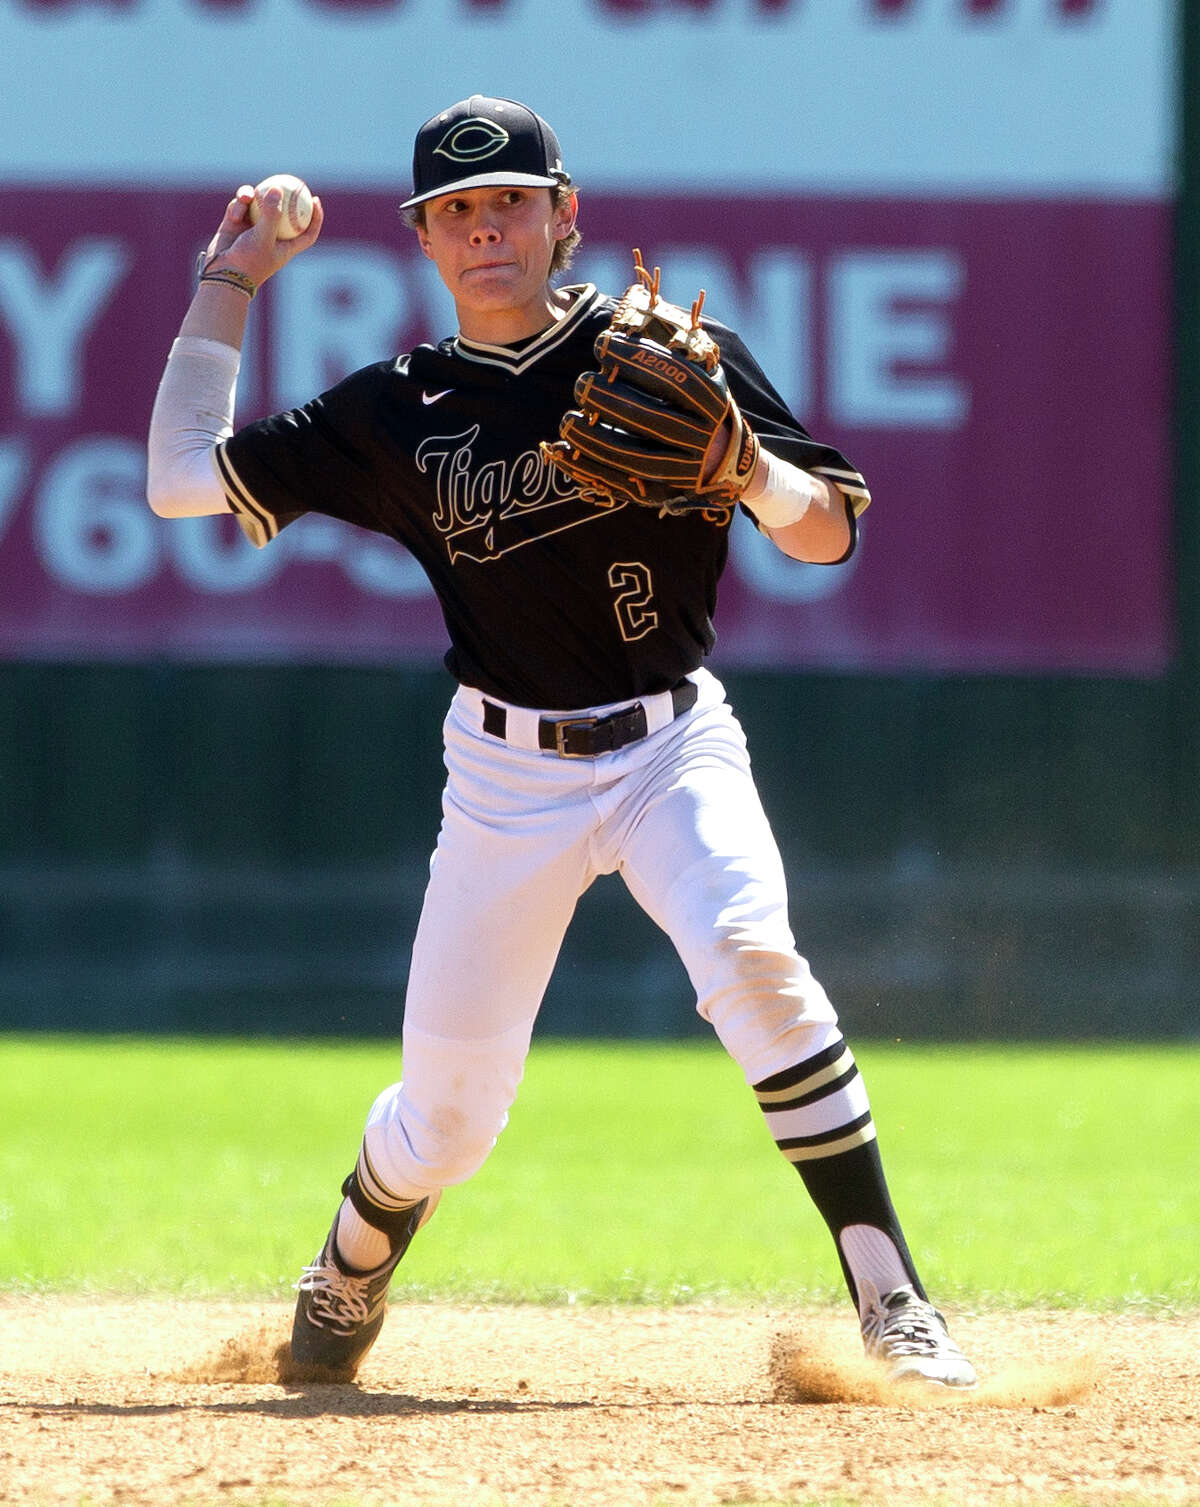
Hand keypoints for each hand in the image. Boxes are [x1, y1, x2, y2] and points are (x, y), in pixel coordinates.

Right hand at [199, 183, 323, 288]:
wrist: (221, 275)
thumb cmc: (248, 262)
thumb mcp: (264, 238)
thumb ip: (272, 213)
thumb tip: (277, 188)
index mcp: (285, 247)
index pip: (306, 232)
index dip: (315, 218)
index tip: (315, 200)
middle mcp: (270, 237)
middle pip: (282, 213)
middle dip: (282, 196)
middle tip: (284, 181)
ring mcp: (251, 230)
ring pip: (257, 204)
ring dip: (252, 196)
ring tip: (246, 195)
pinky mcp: (234, 225)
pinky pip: (239, 207)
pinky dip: (237, 208)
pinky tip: (234, 215)